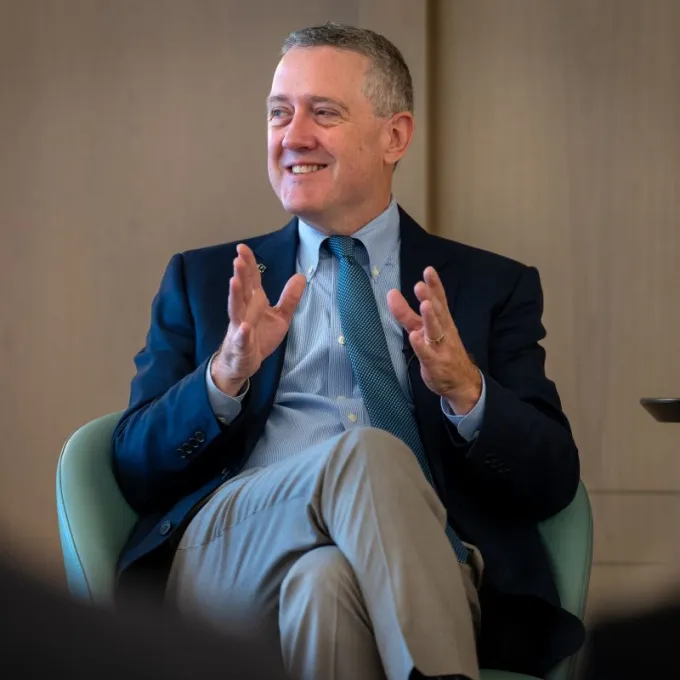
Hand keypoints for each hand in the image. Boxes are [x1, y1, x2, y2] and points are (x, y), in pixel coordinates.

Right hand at [211, 244, 305, 395]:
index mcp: (254, 301)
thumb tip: (301, 276)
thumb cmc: (260, 335)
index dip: (248, 264)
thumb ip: (289, 297)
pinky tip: (243, 327)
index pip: (251, 279)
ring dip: (235, 295)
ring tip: (234, 281)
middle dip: (240, 274)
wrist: (245, 361)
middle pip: (242, 290)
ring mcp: (240, 327)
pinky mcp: (241, 345)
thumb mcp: (281, 316)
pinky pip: (241, 338)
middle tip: (238, 259)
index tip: (242, 248)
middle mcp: (245, 310)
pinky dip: (242, 333)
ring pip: (236, 309)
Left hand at [387, 266, 481, 414]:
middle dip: (429, 298)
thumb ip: (408, 315)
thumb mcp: (425, 331)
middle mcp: (442, 331)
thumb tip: (393, 296)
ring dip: (429, 318)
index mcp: (442, 321)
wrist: (461, 382)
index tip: (429, 270)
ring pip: (434, 330)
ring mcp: (439, 347)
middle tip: (420, 285)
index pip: (439, 300)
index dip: (434, 286)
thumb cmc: (443, 352)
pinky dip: (420, 345)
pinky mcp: (434, 363)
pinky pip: (427, 353)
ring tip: (424, 305)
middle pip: (436, 312)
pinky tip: (414, 338)